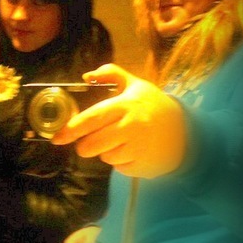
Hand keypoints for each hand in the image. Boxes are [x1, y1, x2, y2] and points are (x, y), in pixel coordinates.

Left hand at [52, 64, 186, 178]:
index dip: (72, 129)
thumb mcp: (135, 84)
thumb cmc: (153, 106)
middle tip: (89, 141)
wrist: (185, 130)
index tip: (57, 137)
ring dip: (107, 152)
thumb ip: (110, 74)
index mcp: (126, 106)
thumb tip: (86, 76)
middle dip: (84, 146)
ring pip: (105, 157)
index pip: (93, 118)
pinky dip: (121, 162)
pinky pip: (119, 168)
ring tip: (122, 141)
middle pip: (93, 145)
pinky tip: (134, 151)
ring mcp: (139, 148)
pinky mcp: (143, 166)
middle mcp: (132, 127)